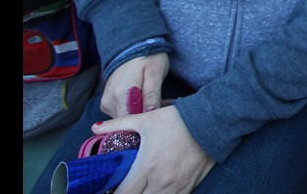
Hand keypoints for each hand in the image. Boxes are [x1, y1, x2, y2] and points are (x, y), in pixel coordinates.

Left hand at [92, 104, 214, 193]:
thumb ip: (118, 125)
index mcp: (146, 167)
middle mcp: (160, 182)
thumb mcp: (146, 120)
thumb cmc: (178, 120)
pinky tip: (157, 189)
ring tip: (141, 188)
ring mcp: (176, 187)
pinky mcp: (189, 187)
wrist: (212, 122)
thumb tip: (94, 128)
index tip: (111, 189)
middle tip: (127, 187)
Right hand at [102, 54, 169, 117]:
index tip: (160, 113)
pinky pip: (121, 112)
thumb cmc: (148, 58)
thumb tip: (150, 113)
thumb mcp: (155, 73)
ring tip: (157, 100)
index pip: (132, 121)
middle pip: (129, 121)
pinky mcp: (107, 102)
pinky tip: (146, 100)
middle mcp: (109, 101)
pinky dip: (134, 109)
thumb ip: (152, 94)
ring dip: (141, 113)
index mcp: (121, 94)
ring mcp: (106, 102)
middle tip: (164, 104)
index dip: (147, 120)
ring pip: (126, 117)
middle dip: (147, 116)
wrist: (132, 47)